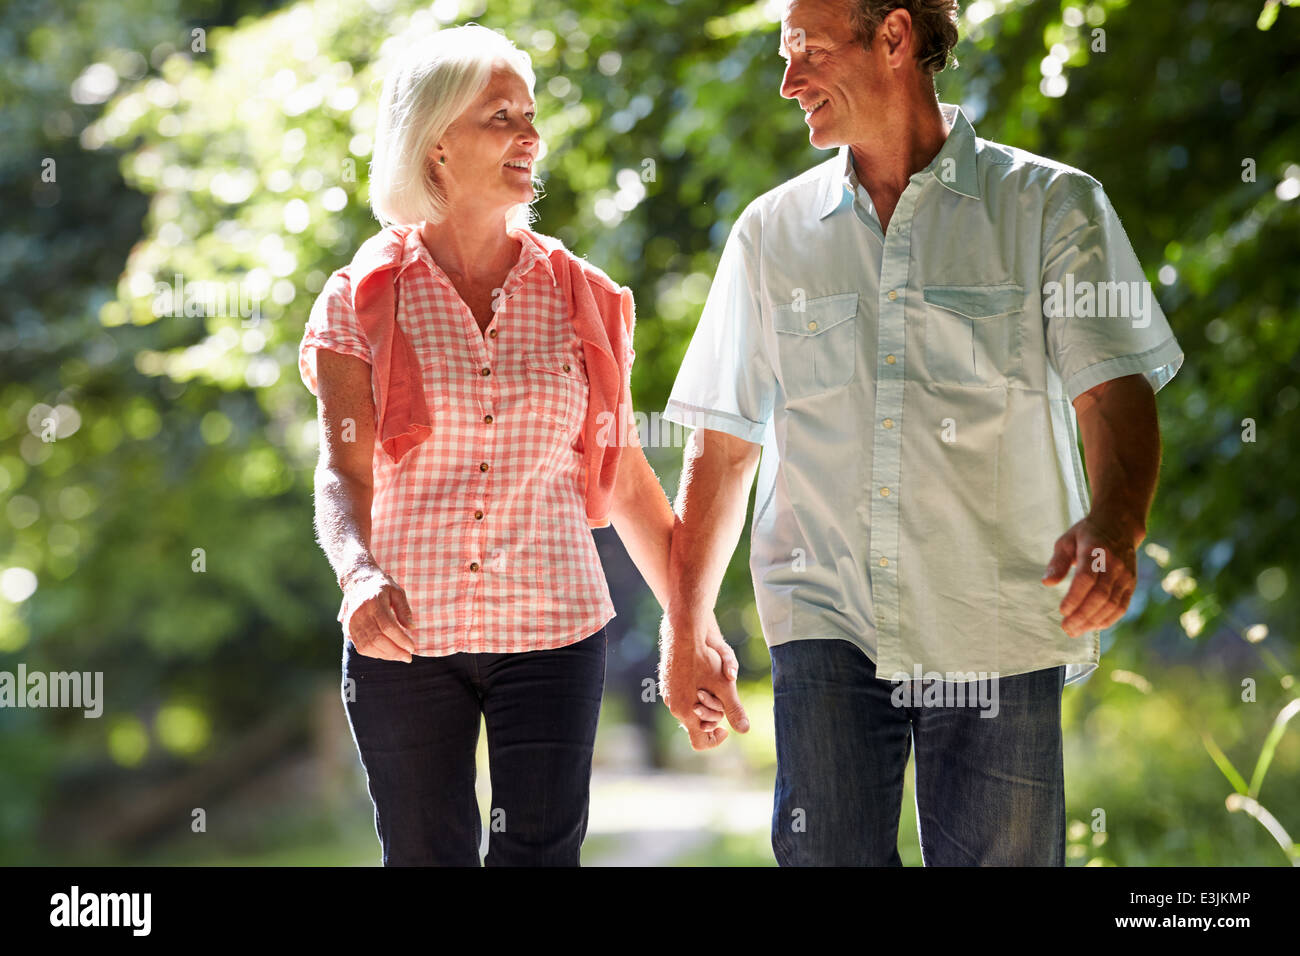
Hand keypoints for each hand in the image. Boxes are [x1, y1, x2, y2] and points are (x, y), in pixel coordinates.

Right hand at [342, 566, 416, 660]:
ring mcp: (351, 623)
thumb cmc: (381, 587)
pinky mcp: (348, 630)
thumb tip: (412, 628)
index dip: (401, 640)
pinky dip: (376, 654)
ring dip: (386, 655)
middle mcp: (360, 613)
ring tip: (400, 656)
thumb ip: (404, 610)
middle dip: (395, 651)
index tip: (412, 648)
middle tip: (408, 657)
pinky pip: (361, 647)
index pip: (388, 627)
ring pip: (368, 646)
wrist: (357, 582)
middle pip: (378, 639)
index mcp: (374, 602)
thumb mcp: (397, 592)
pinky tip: (387, 653)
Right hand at [659, 612, 748, 750]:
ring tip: (714, 686)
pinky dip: (693, 693)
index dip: (715, 740)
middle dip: (712, 716)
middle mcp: (674, 707)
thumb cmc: (704, 659)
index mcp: (686, 713)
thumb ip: (734, 710)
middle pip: (695, 724)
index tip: (725, 728)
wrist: (682, 634)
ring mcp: (668, 695)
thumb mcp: (725, 687)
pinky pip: (681, 696)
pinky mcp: (666, 683)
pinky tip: (703, 677)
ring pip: (688, 709)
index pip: (700, 742)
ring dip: (703, 704)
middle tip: (723, 700)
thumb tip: (745, 730)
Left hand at [1042, 515, 1137, 636]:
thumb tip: (1047, 583)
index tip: (1061, 611)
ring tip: (1075, 630)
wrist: (1120, 525)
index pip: (1086, 579)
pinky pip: (1121, 606)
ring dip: (1093, 621)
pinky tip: (1092, 626)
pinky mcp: (1131, 584)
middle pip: (1100, 596)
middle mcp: (1114, 564)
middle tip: (1066, 628)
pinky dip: (1107, 620)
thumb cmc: (1087, 534)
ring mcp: (1125, 575)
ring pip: (1112, 604)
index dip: (1074, 598)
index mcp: (1095, 551)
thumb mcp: (1066, 541)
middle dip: (1082, 615)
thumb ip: (1057, 562)